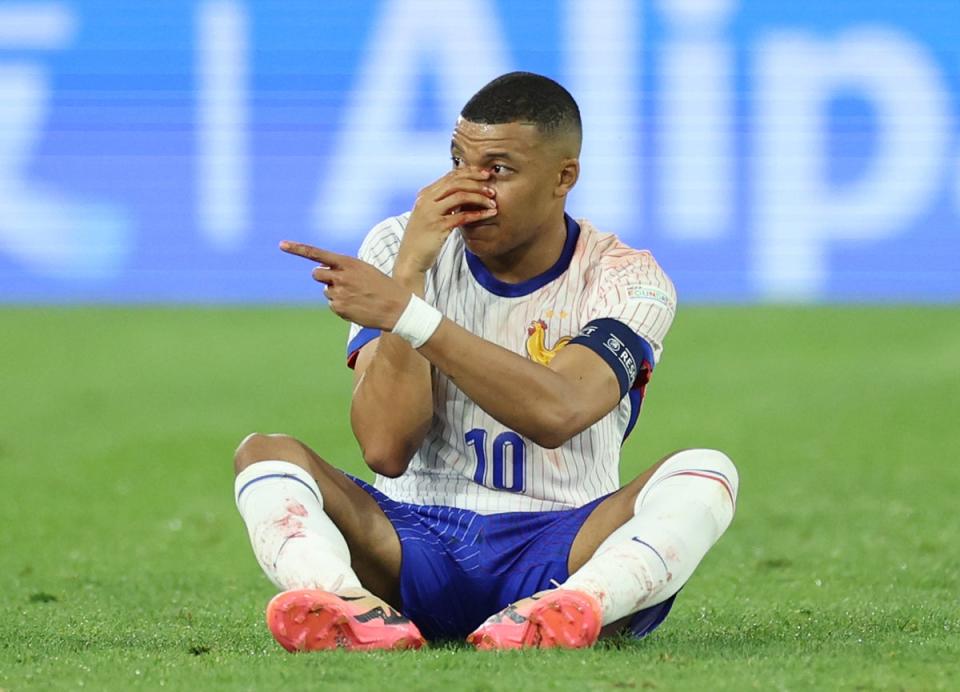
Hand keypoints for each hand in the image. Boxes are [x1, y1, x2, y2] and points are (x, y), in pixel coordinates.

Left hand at [279, 241, 410, 329]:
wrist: (397, 308)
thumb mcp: (364, 270)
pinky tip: (357, 306)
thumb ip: (343, 268)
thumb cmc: (382, 287)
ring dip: (336, 292)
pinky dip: (341, 305)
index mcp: (348, 263)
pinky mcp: (338, 308)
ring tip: (357, 296)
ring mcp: (338, 293)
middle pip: (316, 274)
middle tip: (340, 282)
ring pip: (326, 291)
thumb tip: (320, 272)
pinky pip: (332, 304)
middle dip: (324, 278)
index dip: (298, 249)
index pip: (318, 254)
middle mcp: (340, 277)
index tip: (281, 244)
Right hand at [396, 167, 497, 274]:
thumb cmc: (422, 238)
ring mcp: (431, 212)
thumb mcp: (429, 215)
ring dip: (480, 197)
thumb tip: (461, 193)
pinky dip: (477, 214)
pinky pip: (462, 216)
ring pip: (460, 195)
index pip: (450, 176)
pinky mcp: (437, 226)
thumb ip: (441, 203)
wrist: (410, 258)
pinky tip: (488, 214)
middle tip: (492, 189)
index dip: (470, 173)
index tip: (485, 176)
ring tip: (493, 202)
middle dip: (477, 182)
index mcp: (425, 194)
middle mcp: (426, 200)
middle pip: (456, 182)